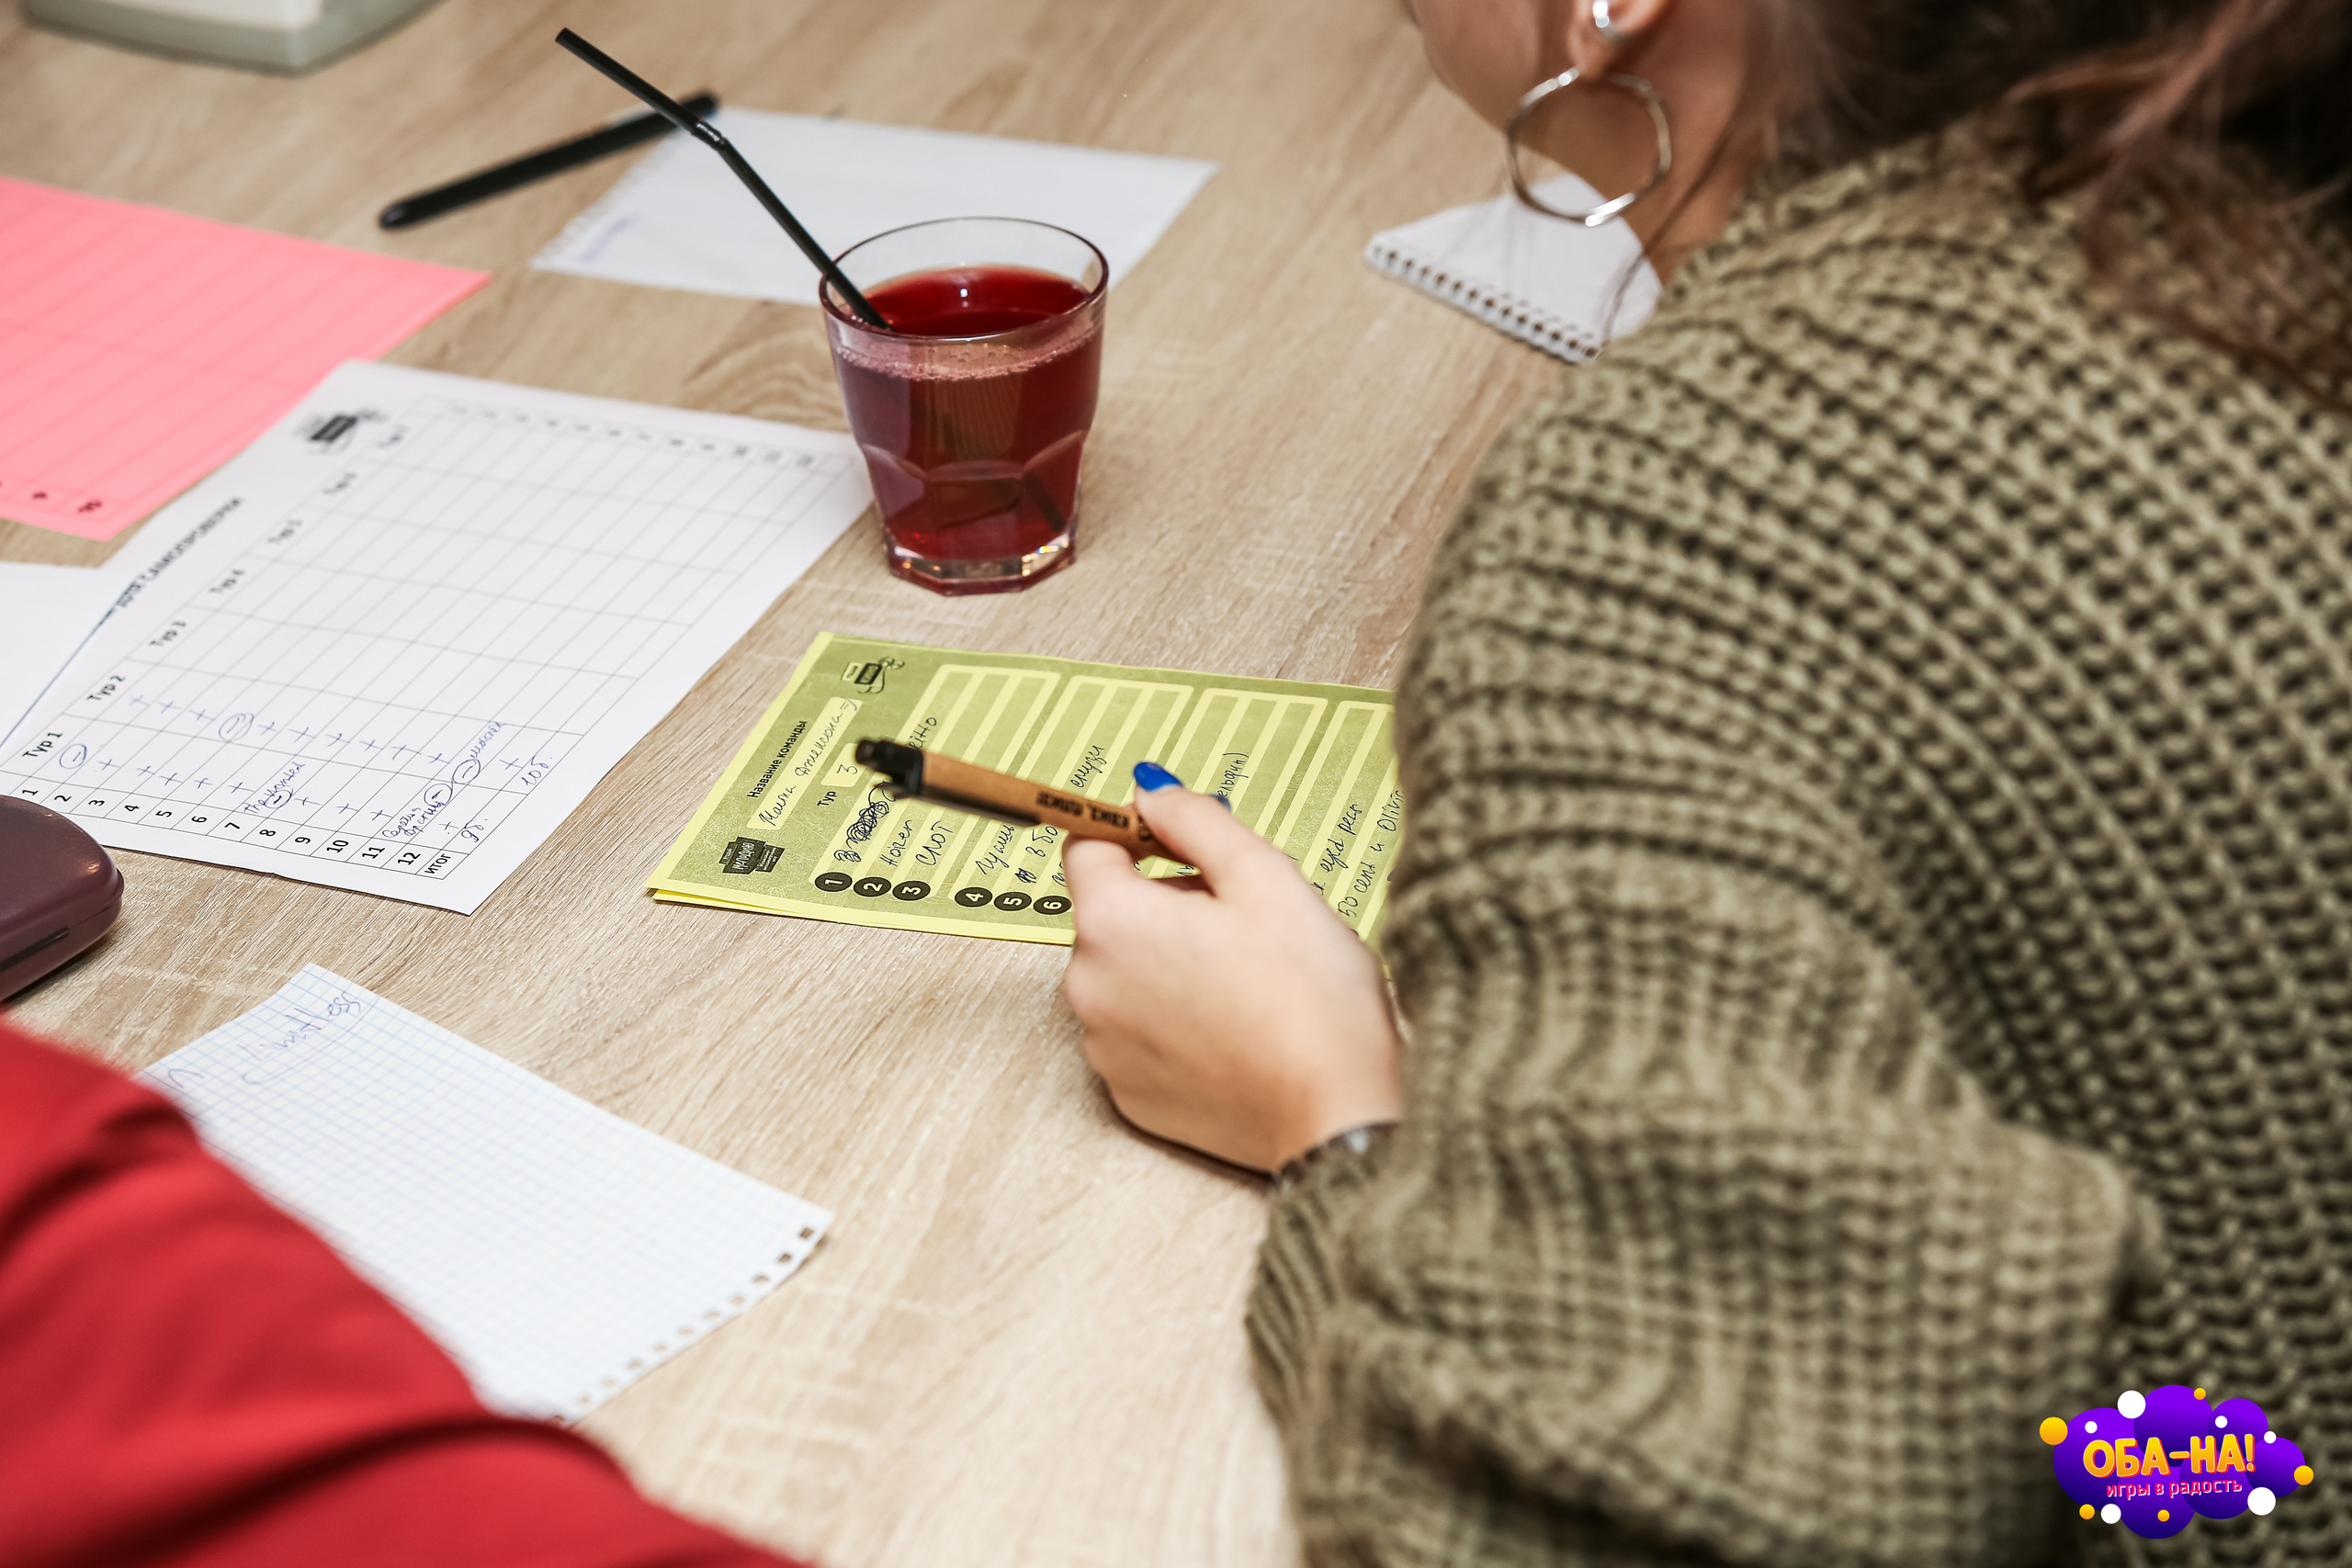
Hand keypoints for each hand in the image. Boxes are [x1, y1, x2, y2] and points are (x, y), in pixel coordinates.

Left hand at [1060, 765, 1403, 1172]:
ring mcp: (1104, 1048)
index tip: (1189, 849)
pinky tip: (1233, 1030)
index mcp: (1113, 921)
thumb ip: (1196, 820)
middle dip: (1166, 905)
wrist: (1336, 1112)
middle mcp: (1088, 986)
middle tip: (1243, 924)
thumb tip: (1149, 791)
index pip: (1088, 846)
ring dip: (1169, 965)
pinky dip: (1175, 1024)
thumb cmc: (1310, 994)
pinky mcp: (1129, 1096)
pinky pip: (1139, 1035)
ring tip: (1244, 983)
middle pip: (1111, 915)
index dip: (1139, 835)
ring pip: (1125, 975)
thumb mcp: (1265, 876)